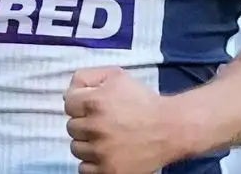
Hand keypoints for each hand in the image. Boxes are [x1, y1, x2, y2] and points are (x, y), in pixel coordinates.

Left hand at [64, 67, 186, 173]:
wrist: (172, 128)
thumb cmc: (143, 101)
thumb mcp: (116, 76)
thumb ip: (87, 77)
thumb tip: (70, 91)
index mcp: (95, 102)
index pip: (68, 104)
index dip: (80, 104)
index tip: (92, 107)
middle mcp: (95, 127)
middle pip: (71, 127)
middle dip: (85, 123)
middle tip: (103, 123)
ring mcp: (102, 152)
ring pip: (76, 148)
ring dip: (88, 143)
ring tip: (106, 138)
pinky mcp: (109, 171)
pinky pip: (84, 169)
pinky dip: (93, 162)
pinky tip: (106, 154)